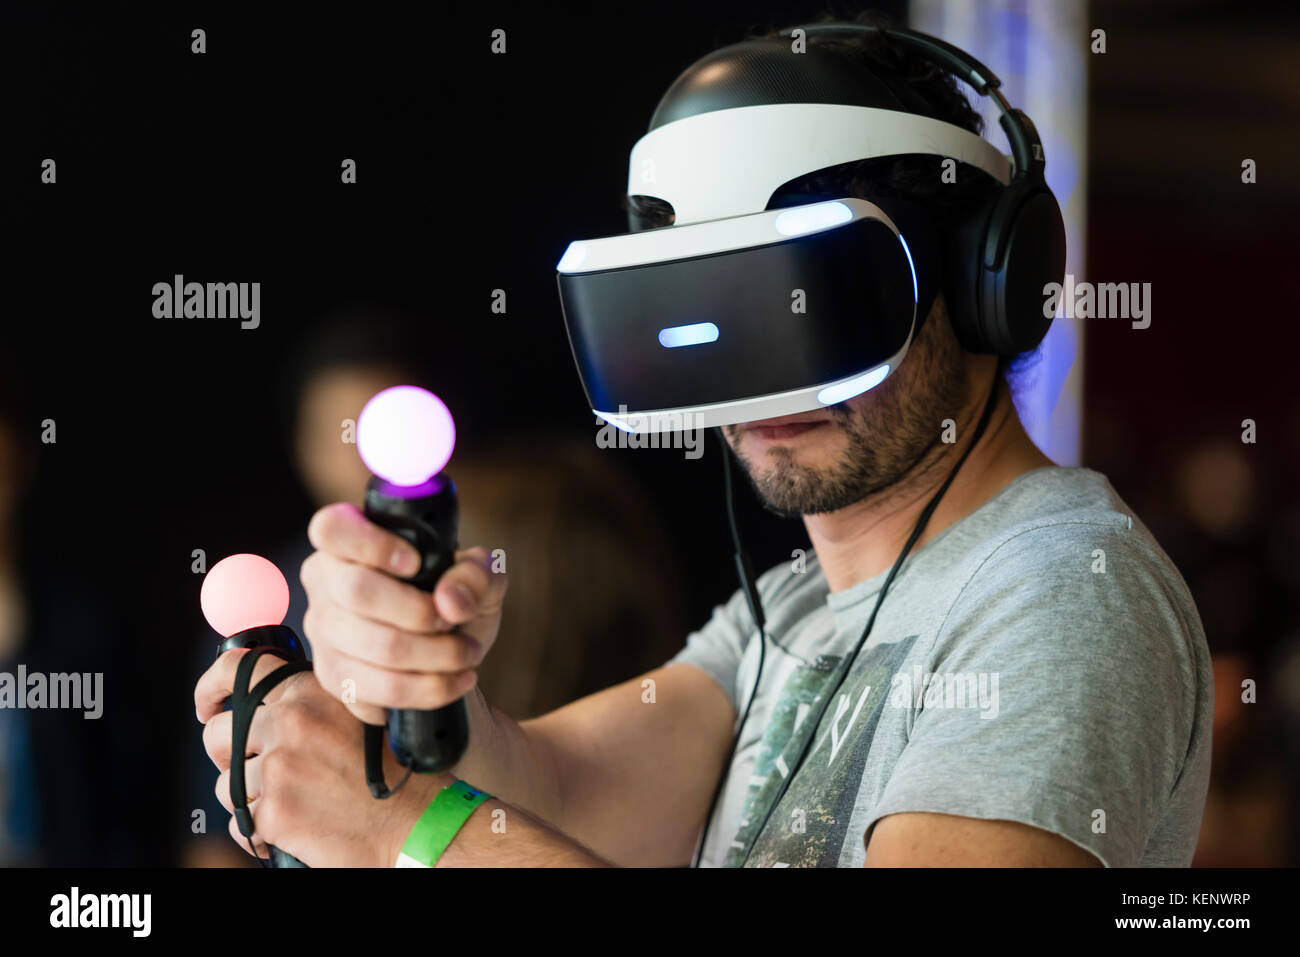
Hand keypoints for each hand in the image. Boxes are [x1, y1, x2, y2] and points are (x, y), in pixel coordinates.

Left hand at [195, 647, 447, 866]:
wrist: (416, 823)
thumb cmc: (395, 771)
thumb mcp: (359, 713)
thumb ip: (312, 702)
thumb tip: (266, 705)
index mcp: (311, 692)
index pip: (239, 669)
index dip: (211, 687)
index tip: (208, 705)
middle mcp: (291, 723)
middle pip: (218, 734)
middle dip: (230, 755)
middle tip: (256, 768)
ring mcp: (279, 769)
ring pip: (224, 783)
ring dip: (248, 796)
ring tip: (290, 801)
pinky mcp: (274, 813)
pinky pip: (239, 824)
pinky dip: (257, 831)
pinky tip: (289, 828)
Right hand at [300, 503, 508, 723]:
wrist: (450, 654)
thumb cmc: (455, 601)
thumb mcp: (480, 577)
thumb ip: (477, 574)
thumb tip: (451, 601)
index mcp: (350, 543)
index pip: (332, 528)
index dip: (371, 544)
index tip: (415, 562)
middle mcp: (326, 583)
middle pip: (357, 591)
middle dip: (420, 611)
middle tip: (452, 620)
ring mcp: (323, 632)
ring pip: (377, 647)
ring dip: (437, 655)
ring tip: (467, 653)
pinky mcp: (334, 678)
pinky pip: (380, 690)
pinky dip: (429, 689)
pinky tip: (454, 681)